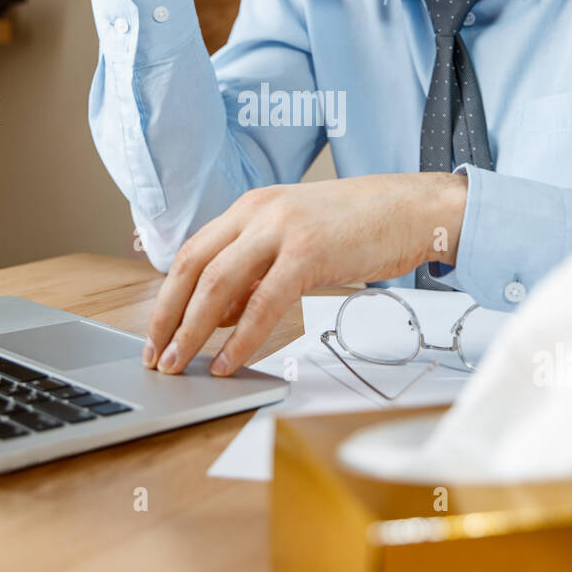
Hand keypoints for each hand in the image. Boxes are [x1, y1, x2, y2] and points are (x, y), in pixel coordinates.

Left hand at [142, 172, 468, 375]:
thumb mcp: (296, 243)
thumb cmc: (361, 228)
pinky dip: (240, 338)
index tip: (156, 332)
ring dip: (191, 330)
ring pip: (217, 284)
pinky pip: (262, 303)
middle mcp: (257, 211)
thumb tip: (218, 316)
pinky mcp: (308, 252)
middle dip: (167, 316)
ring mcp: (281, 229)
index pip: (191, 252)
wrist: (415, 209)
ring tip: (179, 365)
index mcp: (251, 206)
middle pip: (192, 266)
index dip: (167, 296)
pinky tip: (228, 362)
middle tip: (155, 357)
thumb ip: (256, 273)